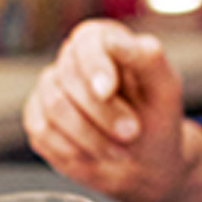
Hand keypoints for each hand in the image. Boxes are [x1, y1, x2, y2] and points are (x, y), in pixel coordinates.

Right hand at [22, 19, 201, 201]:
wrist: (143, 161)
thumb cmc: (156, 118)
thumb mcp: (164, 88)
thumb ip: (146, 58)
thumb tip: (113, 40)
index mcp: (104, 40)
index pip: (87, 40)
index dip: (95, 65)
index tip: (107, 91)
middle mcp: (72, 59)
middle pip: (69, 76)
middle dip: (103, 112)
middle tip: (131, 132)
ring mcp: (50, 88)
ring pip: (55, 106)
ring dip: (92, 135)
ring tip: (120, 150)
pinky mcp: (37, 118)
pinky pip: (43, 131)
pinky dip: (74, 150)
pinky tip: (96, 154)